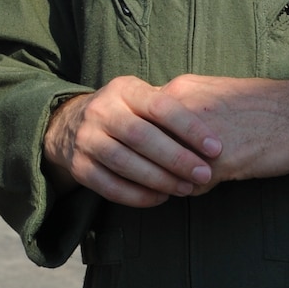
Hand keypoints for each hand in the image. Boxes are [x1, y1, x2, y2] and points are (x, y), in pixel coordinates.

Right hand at [43, 76, 219, 206]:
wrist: (70, 125)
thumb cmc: (125, 113)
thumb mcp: (141, 97)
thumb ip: (170, 108)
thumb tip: (218, 127)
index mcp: (123, 90)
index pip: (160, 106)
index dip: (190, 128)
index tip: (216, 148)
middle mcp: (101, 111)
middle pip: (141, 136)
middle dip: (177, 158)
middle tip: (204, 174)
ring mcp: (86, 139)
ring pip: (125, 163)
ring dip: (160, 179)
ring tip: (185, 188)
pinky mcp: (79, 167)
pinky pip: (110, 186)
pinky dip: (138, 196)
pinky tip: (160, 197)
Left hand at [153, 75, 288, 187]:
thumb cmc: (259, 107)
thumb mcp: (213, 93)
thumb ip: (182, 108)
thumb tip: (157, 129)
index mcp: (180, 90)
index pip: (140, 122)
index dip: (146, 143)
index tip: (150, 153)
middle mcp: (184, 110)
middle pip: (148, 146)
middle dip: (154, 163)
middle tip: (165, 172)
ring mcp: (199, 136)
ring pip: (168, 168)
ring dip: (175, 178)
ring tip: (190, 178)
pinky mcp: (219, 162)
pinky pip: (193, 184)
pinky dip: (198, 188)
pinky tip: (212, 183)